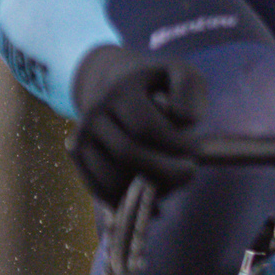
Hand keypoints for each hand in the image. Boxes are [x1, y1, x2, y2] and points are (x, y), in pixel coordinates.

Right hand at [70, 45, 206, 203]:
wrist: (115, 83)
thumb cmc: (156, 85)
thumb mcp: (178, 73)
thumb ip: (189, 88)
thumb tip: (186, 120)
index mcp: (121, 91)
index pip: (147, 128)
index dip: (176, 146)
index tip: (196, 149)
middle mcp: (95, 113)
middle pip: (128, 154)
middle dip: (165, 171)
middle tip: (188, 173)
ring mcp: (82, 135)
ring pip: (112, 177)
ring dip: (146, 189)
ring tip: (169, 182)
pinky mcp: (78, 155)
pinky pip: (98, 188)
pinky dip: (126, 201)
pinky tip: (150, 200)